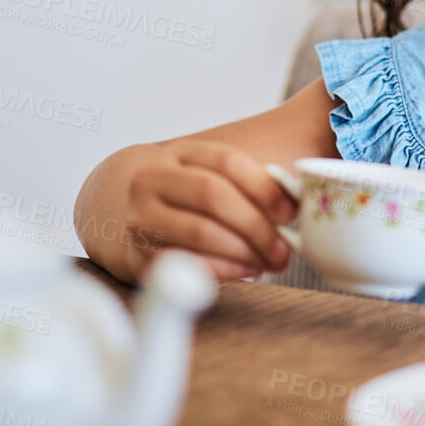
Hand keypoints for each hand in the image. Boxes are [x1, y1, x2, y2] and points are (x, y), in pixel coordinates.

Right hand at [77, 139, 297, 284]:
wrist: (122, 215)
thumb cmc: (186, 199)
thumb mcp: (209, 177)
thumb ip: (251, 182)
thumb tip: (301, 200)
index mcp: (178, 153)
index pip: (226, 161)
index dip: (264, 187)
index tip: (292, 211)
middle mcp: (151, 180)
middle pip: (213, 196)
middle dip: (257, 226)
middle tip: (285, 250)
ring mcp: (139, 217)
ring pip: (200, 233)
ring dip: (244, 252)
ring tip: (269, 262)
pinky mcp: (135, 255)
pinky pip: (186, 265)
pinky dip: (223, 272)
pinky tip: (244, 272)